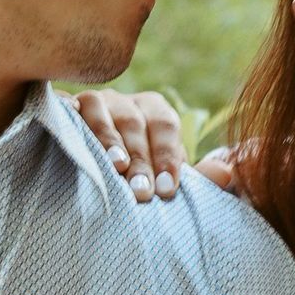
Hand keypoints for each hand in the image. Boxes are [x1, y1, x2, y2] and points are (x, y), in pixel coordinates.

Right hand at [69, 91, 258, 203]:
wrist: (93, 179)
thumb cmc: (138, 178)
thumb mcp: (166, 180)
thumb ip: (198, 179)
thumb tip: (228, 172)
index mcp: (154, 111)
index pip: (165, 126)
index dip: (167, 156)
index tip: (168, 189)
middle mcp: (124, 101)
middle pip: (134, 122)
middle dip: (140, 159)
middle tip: (142, 193)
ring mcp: (93, 103)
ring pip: (101, 110)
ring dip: (109, 140)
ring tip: (116, 169)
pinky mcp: (65, 109)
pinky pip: (69, 110)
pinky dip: (74, 122)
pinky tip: (76, 142)